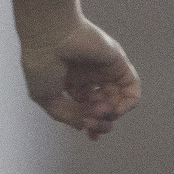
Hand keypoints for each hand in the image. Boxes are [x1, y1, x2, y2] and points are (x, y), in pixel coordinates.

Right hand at [21, 16, 139, 139]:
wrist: (49, 37)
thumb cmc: (42, 63)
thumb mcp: (46, 98)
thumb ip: (66, 115)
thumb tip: (85, 126)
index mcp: (70, 83)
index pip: (86, 108)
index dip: (91, 125)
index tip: (90, 136)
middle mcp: (88, 77)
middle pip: (103, 107)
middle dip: (100, 122)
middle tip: (90, 121)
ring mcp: (104, 70)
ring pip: (118, 100)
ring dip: (112, 114)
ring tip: (99, 112)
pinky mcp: (117, 63)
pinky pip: (132, 88)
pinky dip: (128, 103)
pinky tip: (115, 109)